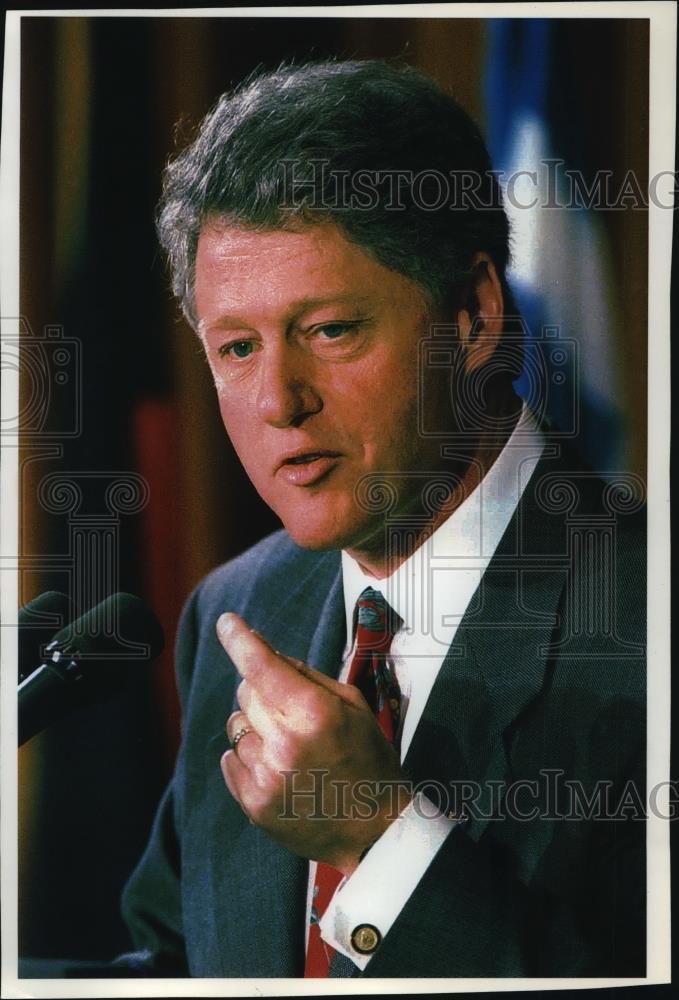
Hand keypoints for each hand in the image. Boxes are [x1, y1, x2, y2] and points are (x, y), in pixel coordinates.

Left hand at [217, 612, 411, 875]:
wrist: (374, 831)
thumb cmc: (368, 759)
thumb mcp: (353, 707)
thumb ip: (307, 676)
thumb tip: (265, 651)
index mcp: (314, 713)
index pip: (263, 666)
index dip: (240, 640)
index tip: (226, 622)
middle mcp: (285, 743)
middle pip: (246, 692)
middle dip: (263, 692)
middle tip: (292, 712)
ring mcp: (266, 776)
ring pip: (236, 726)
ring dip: (256, 728)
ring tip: (289, 748)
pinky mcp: (253, 803)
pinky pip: (229, 759)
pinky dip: (247, 757)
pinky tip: (278, 769)